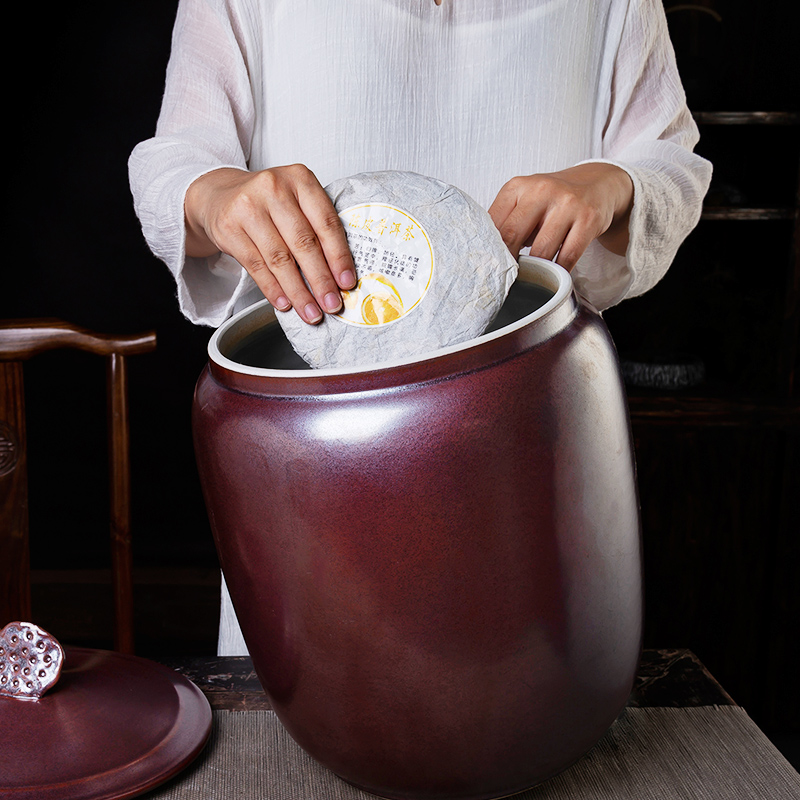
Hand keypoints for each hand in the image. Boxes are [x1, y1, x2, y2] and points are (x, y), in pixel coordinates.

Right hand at [184, 165, 355, 323]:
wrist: (220, 195)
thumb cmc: (268, 203)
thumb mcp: (296, 201)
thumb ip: (316, 228)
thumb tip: (339, 276)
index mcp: (300, 179)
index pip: (326, 223)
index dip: (339, 257)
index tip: (347, 283)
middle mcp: (274, 188)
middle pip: (304, 243)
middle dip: (321, 280)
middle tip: (332, 304)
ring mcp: (249, 207)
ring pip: (280, 259)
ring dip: (298, 291)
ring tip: (311, 312)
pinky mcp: (229, 228)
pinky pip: (256, 266)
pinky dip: (273, 289)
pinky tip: (285, 303)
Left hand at [488, 163, 633, 270]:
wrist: (597, 185)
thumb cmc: (552, 200)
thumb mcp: (524, 200)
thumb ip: (506, 222)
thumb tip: (487, 256)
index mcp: (518, 186)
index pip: (494, 224)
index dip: (489, 250)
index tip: (489, 268)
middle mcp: (541, 190)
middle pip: (513, 235)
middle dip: (507, 263)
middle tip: (505, 280)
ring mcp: (567, 203)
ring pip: (541, 251)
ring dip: (535, 269)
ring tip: (531, 276)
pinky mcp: (588, 219)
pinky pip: (568, 256)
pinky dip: (558, 271)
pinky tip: (554, 274)